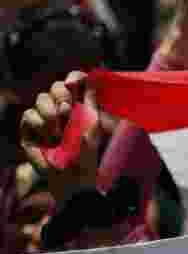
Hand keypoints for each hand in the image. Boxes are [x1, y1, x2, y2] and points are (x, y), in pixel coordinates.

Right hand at [19, 72, 103, 204]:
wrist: (73, 178)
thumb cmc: (88, 153)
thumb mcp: (92, 124)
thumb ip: (89, 99)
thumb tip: (92, 75)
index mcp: (81, 107)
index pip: (75, 82)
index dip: (75, 79)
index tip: (75, 84)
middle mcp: (62, 110)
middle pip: (56, 87)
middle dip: (62, 96)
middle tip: (69, 111)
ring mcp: (45, 120)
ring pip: (41, 99)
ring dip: (52, 113)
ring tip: (60, 132)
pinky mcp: (29, 131)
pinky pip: (29, 115)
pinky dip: (40, 125)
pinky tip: (49, 138)